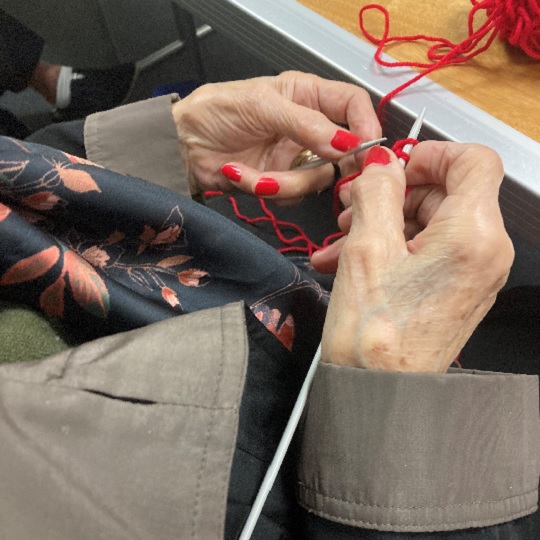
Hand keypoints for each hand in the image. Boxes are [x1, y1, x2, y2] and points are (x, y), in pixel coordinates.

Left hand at [172, 71, 380, 202]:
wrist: (183, 147)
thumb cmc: (215, 112)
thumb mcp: (262, 106)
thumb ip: (307, 124)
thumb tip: (345, 142)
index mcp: (306, 96)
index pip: (352, 105)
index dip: (365, 125)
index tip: (366, 148)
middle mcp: (307, 128)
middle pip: (343, 151)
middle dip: (329, 166)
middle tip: (317, 171)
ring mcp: (294, 158)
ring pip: (316, 180)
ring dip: (284, 182)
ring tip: (253, 173)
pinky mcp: (279, 182)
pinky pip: (291, 196)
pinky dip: (267, 190)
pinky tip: (244, 176)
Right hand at [320, 142, 513, 371]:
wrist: (379, 396)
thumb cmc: (374, 335)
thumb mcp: (366, 248)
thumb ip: (377, 191)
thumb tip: (383, 164)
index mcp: (472, 235)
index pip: (473, 161)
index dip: (430, 154)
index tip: (393, 167)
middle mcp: (485, 252)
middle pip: (446, 192)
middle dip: (393, 194)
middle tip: (351, 208)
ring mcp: (473, 273)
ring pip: (430, 222)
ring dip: (383, 222)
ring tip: (340, 241)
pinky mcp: (455, 289)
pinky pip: (427, 250)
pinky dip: (391, 246)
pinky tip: (349, 259)